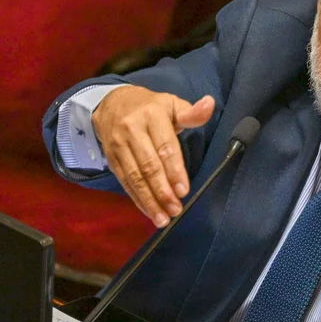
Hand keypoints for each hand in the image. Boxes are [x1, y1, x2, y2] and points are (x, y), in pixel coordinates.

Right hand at [91, 86, 214, 226]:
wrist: (111, 103)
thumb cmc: (150, 107)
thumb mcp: (172, 104)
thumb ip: (192, 113)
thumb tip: (209, 104)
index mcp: (152, 115)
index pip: (165, 147)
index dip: (175, 170)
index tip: (184, 191)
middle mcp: (132, 130)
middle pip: (149, 165)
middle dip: (162, 191)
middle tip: (175, 210)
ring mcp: (118, 146)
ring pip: (135, 177)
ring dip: (149, 200)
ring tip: (163, 218)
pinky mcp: (111, 159)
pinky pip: (125, 182)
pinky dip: (137, 199)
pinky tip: (149, 212)